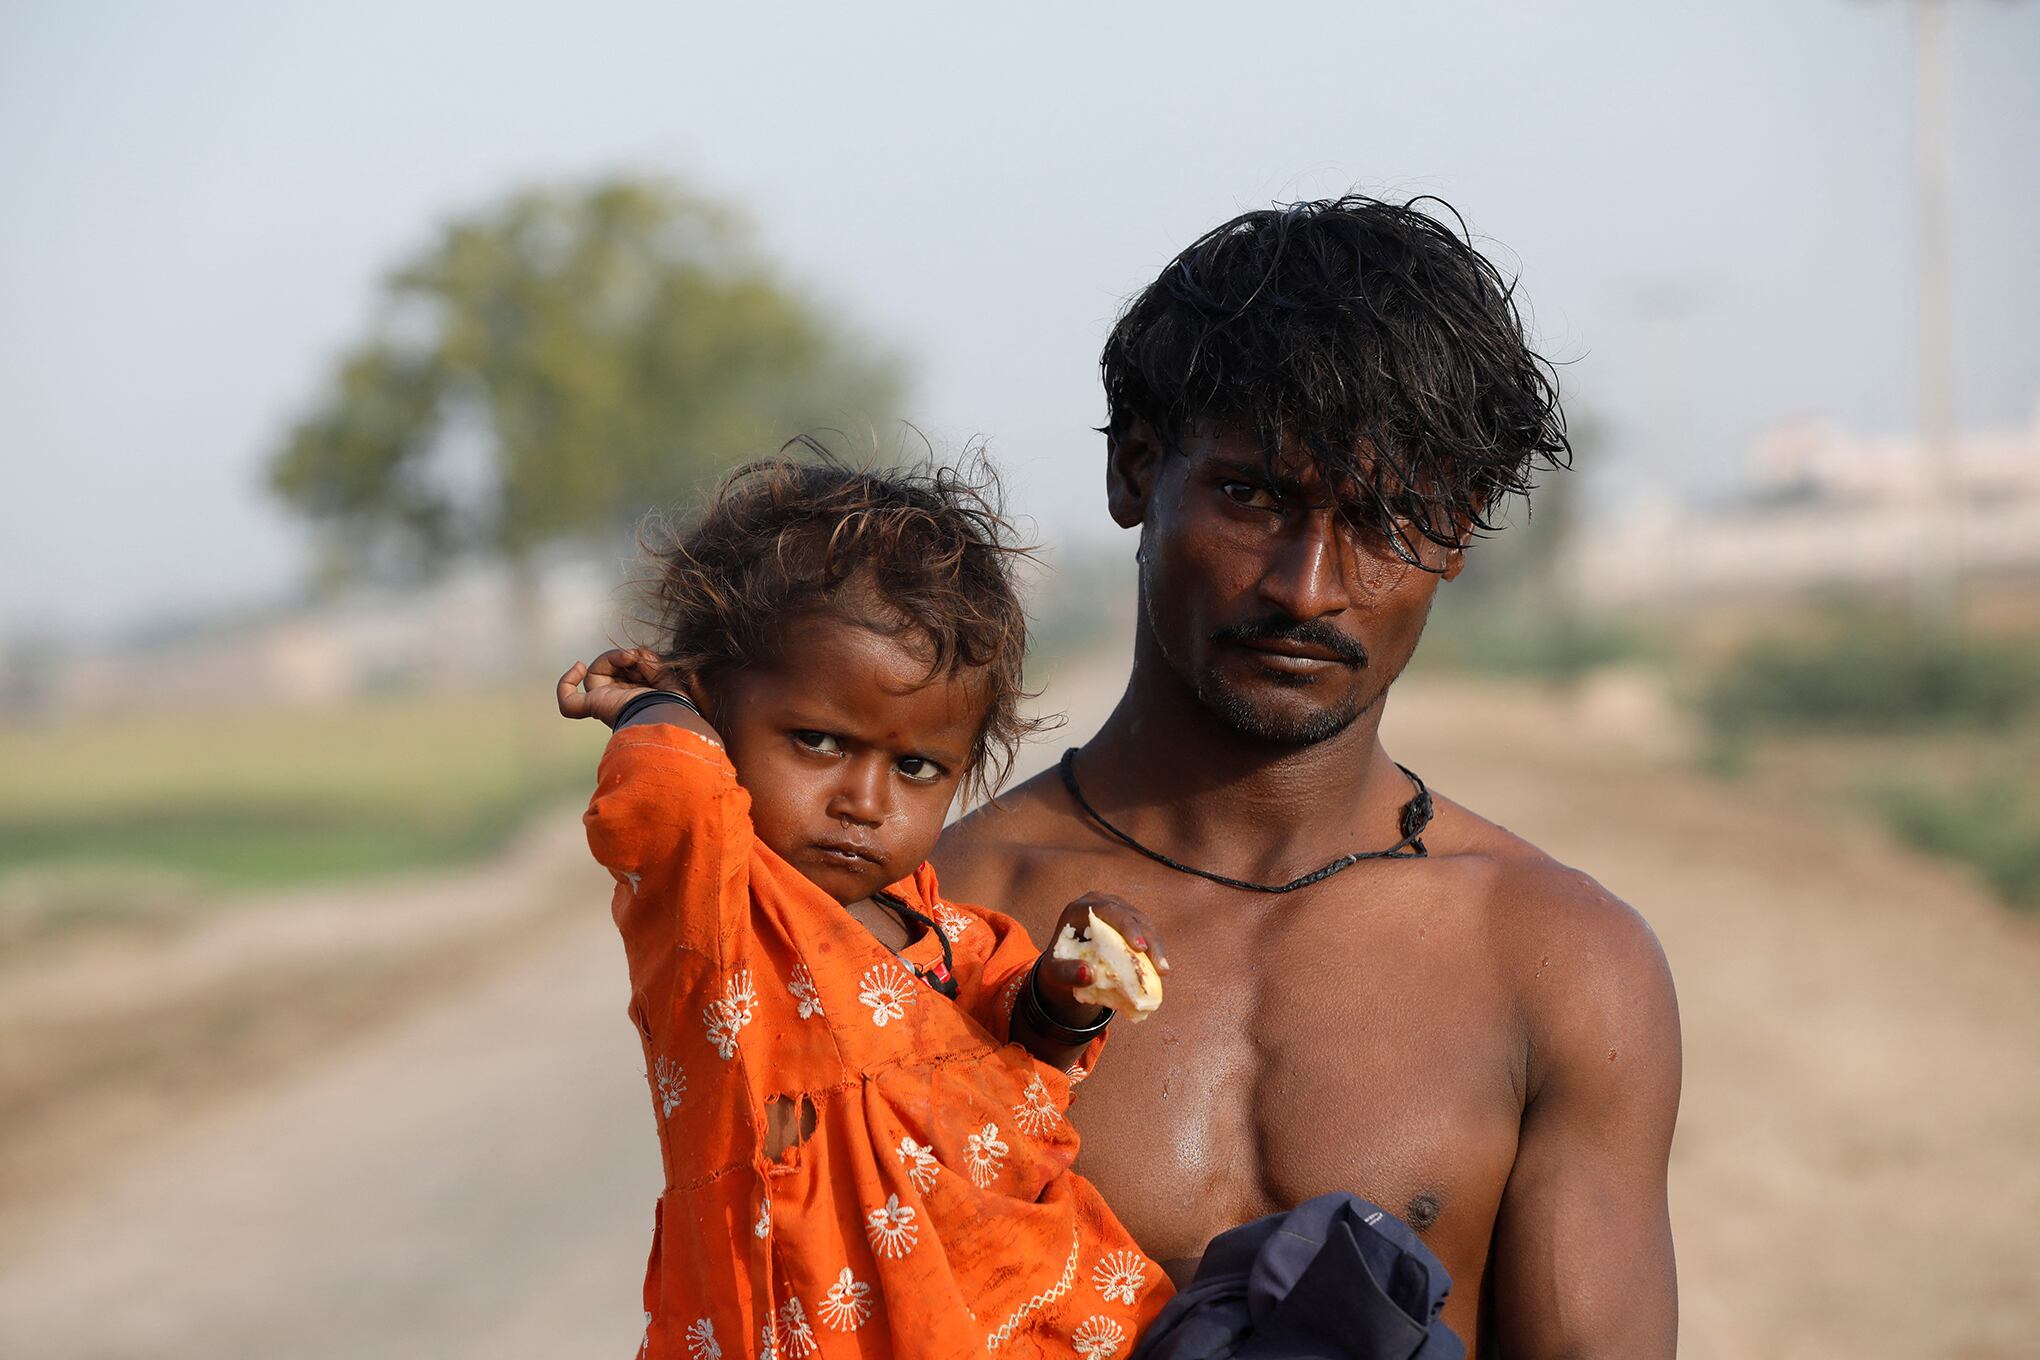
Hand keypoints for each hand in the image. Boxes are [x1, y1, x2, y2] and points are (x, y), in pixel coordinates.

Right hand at [555, 647, 685, 727]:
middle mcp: (619, 702)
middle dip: (621, 658)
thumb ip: (649, 660)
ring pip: (593, 676)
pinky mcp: (594, 707)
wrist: (670, 714)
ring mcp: (604, 705)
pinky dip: (565, 684)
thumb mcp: (666, 674)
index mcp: (636, 698)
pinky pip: (568, 704)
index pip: (624, 675)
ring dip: (609, 659)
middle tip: (637, 657)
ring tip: (628, 658)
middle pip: (608, 672)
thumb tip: (635, 653)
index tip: (639, 654)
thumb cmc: (674, 703)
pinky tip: (578, 667)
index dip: (629, 661)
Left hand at [1033, 891, 1170, 1027]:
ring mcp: (1116, 910)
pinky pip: (1145, 932)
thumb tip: (1089, 974)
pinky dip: (1153, 949)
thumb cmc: (1058, 966)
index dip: (1127, 927)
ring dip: (1155, 946)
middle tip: (1159, 966)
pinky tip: (1159, 969)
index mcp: (1079, 908)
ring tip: (1162, 971)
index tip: (1140, 948)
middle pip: (1131, 916)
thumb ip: (1066, 973)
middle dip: (1148, 940)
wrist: (1064, 965)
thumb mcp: (1054, 973)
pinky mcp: (1127, 921)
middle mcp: (1100, 903)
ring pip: (1143, 923)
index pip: (1107, 910)